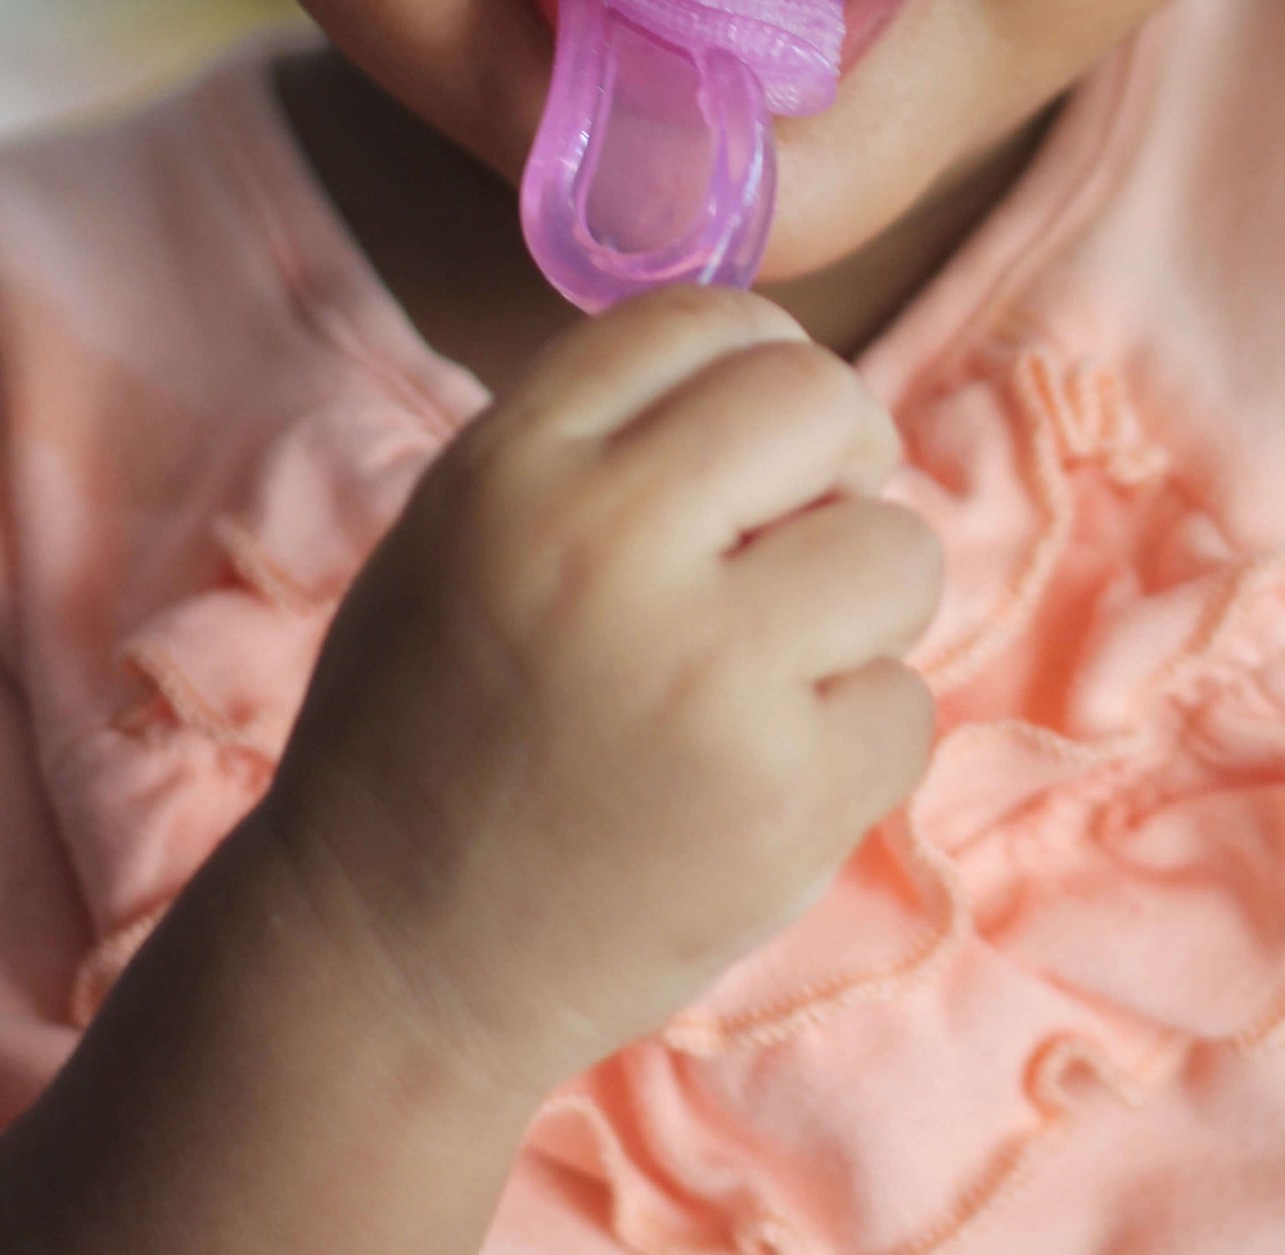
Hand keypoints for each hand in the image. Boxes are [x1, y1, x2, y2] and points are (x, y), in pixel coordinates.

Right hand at [251, 285, 943, 1103]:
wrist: (379, 966)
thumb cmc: (427, 733)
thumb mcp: (458, 531)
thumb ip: (600, 438)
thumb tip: (779, 367)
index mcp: (513, 467)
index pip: (701, 318)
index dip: (754, 365)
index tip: (758, 440)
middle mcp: (606, 543)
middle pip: (821, 395)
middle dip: (839, 459)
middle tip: (797, 539)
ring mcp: (704, 672)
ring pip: (898, 547)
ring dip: (860, 608)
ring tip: (770, 676)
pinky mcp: (781, 796)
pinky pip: (904, 705)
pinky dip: (856, 745)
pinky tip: (762, 782)